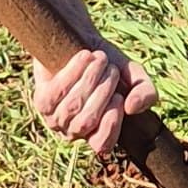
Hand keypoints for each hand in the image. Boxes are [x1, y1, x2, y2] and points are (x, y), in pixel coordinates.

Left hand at [27, 42, 155, 158]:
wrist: (82, 41)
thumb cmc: (110, 65)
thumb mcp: (135, 77)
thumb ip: (146, 93)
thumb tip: (131, 107)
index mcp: (97, 134)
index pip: (102, 145)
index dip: (111, 124)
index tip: (120, 97)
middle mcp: (73, 132)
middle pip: (87, 121)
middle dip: (103, 91)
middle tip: (111, 69)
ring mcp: (54, 118)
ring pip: (72, 105)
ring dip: (91, 77)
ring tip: (100, 59)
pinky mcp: (41, 100)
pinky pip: (58, 90)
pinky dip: (75, 70)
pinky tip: (84, 56)